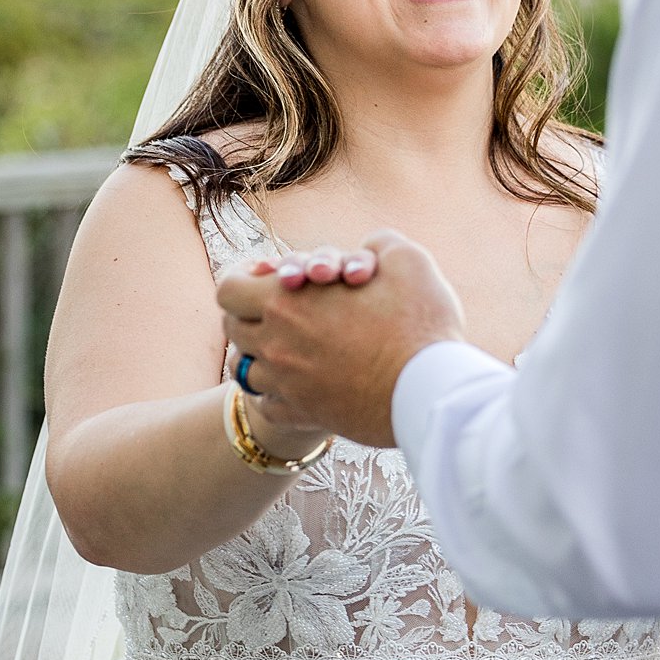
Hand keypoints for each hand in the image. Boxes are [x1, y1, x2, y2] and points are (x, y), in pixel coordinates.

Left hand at [217, 230, 465, 446]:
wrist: (431, 390)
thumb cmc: (419, 322)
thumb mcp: (406, 259)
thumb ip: (378, 244)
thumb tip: (368, 249)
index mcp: (286, 301)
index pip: (228, 288)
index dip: (245, 278)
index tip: (270, 278)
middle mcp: (275, 344)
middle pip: (232, 328)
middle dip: (252, 313)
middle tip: (284, 309)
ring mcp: (286, 384)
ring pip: (246, 369)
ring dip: (263, 354)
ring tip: (293, 345)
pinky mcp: (304, 415)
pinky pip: (267, 405)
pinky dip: (276, 392)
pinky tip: (301, 381)